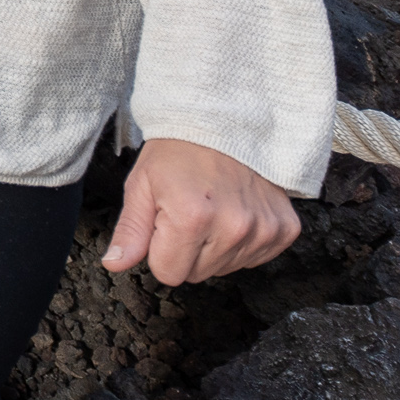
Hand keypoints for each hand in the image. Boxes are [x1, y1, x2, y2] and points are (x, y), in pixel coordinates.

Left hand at [102, 138, 300, 284]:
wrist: (224, 124)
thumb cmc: (177, 153)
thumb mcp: (141, 186)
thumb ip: (130, 231)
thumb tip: (114, 264)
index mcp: (191, 219)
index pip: (169, 274)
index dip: (161, 251)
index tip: (165, 222)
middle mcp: (233, 228)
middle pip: (198, 275)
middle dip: (186, 250)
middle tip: (188, 212)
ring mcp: (263, 230)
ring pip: (226, 268)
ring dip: (215, 246)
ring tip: (212, 208)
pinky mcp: (285, 229)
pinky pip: (256, 259)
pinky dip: (243, 241)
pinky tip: (235, 212)